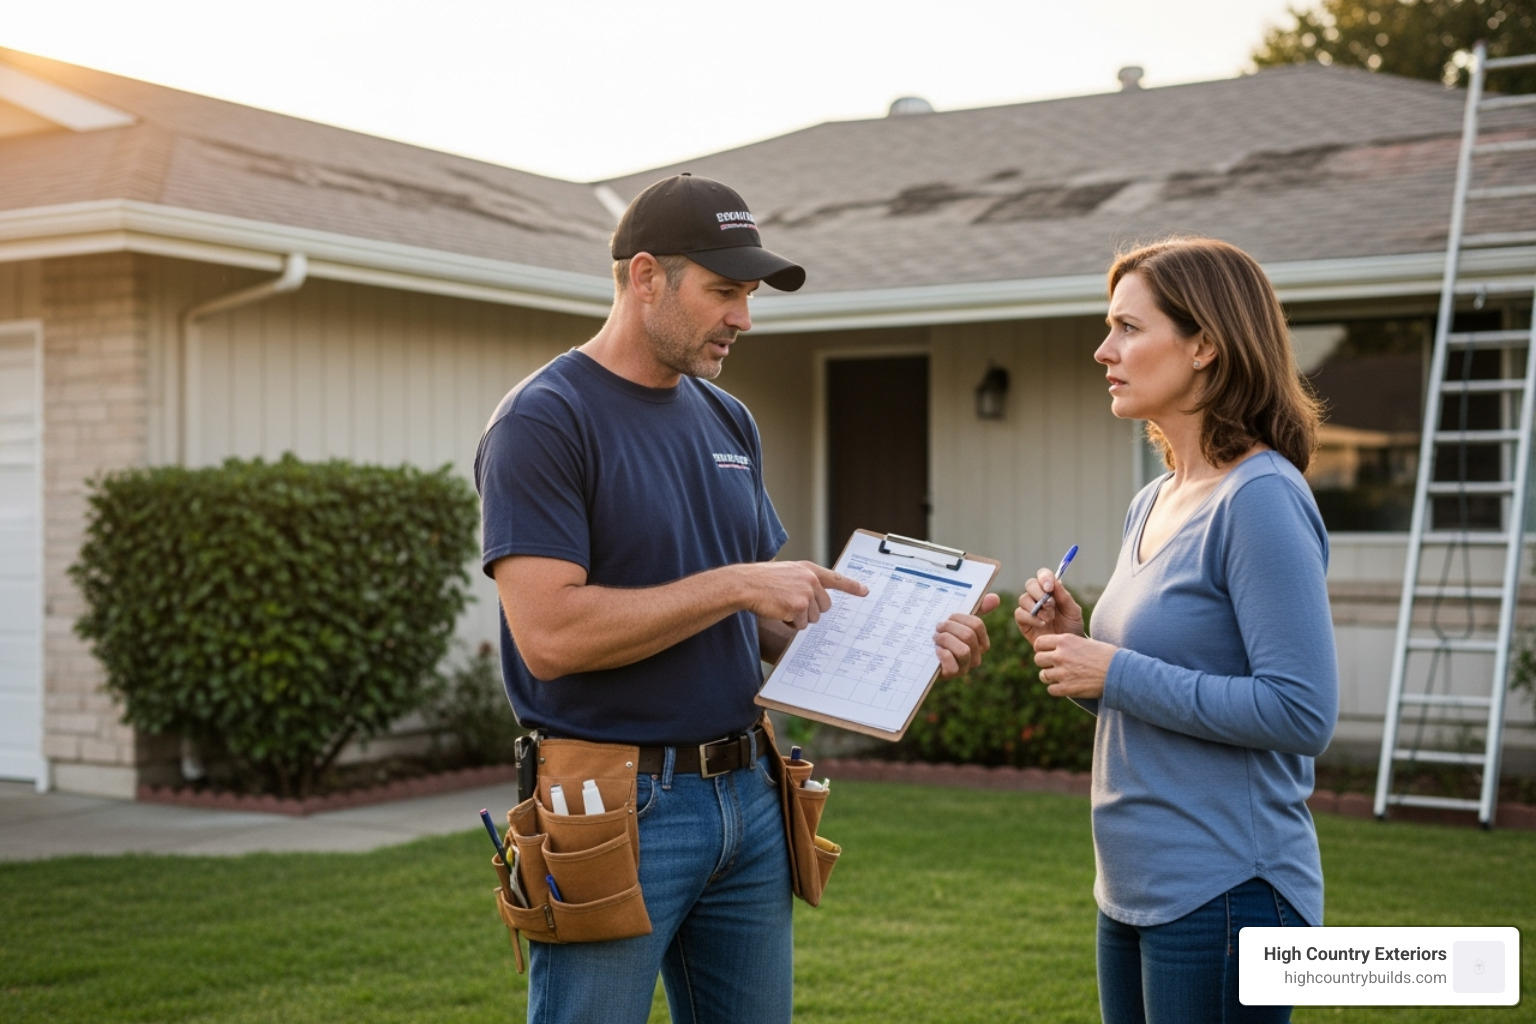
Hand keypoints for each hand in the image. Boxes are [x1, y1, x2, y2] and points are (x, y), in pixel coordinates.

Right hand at [743, 560, 867, 630]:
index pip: (836, 578)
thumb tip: (815, 601)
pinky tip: (778, 611)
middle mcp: (811, 580)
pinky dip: (789, 623)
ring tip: (782, 605)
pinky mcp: (798, 606)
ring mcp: (806, 593)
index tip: (865, 591)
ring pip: (813, 618)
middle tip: (793, 605)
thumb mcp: (788, 573)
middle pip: (825, 606)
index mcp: (809, 569)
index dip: (852, 586)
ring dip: (798, 617)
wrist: (746, 584)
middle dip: (811, 611)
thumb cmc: (762, 580)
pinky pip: (800, 624)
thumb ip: (804, 581)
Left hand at [933, 592, 1000, 677]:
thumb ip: (977, 609)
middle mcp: (976, 656)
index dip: (960, 618)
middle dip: (950, 627)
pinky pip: (952, 666)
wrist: (923, 656)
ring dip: (945, 640)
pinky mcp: (952, 675)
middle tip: (938, 626)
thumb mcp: (958, 621)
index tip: (948, 616)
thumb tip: (996, 598)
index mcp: (981, 642)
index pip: (977, 624)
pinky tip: (936, 650)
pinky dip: (943, 655)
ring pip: (963, 651)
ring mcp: (965, 667)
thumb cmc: (945, 635)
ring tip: (935, 637)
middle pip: (968, 636)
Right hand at [1015, 566, 1084, 646]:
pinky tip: (1043, 624)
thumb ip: (1064, 597)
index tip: (1050, 588)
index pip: (1043, 575)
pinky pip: (1020, 613)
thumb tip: (1056, 582)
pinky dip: (1031, 618)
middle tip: (1050, 605)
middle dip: (1039, 593)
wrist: (1067, 647)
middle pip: (1030, 584)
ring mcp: (1029, 608)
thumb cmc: (1071, 627)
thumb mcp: (1073, 611)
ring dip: (1037, 607)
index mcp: (1051, 590)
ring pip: (1024, 598)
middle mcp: (1038, 596)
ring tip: (1049, 618)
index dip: (1044, 578)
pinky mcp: (1023, 621)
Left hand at [1031, 632, 1115, 698]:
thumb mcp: (1085, 642)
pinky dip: (1057, 689)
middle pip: (1038, 659)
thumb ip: (1069, 645)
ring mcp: (1062, 672)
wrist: (1119, 671)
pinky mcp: (1067, 688)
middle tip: (1055, 666)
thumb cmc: (1107, 655)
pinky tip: (1066, 687)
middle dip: (1045, 663)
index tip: (1048, 653)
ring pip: (1043, 675)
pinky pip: (1051, 689)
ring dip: (1050, 677)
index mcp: (1065, 640)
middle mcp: (1061, 655)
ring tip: (1062, 677)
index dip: (1042, 649)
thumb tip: (1057, 648)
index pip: (1039, 643)